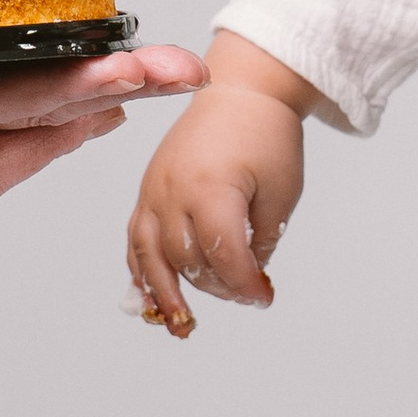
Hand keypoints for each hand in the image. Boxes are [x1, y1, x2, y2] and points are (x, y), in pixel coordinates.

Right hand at [123, 32, 319, 336]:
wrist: (240, 92)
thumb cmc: (266, 136)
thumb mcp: (281, 192)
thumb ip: (261, 241)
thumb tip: (247, 281)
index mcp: (212, 190)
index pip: (224, 258)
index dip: (245, 286)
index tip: (264, 297)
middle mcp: (173, 192)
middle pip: (188, 262)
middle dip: (218, 287)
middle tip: (245, 294)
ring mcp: (154, 191)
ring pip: (152, 257)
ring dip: (167, 294)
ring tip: (182, 324)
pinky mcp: (147, 190)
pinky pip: (136, 239)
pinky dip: (142, 271)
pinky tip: (151, 297)